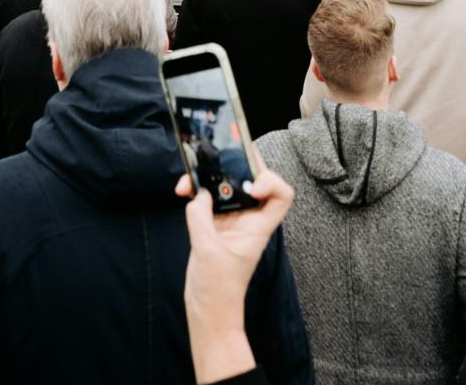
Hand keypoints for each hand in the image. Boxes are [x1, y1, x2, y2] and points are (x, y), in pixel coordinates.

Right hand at [176, 165, 293, 382]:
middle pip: (253, 180)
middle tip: (218, 154)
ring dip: (210, 175)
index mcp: (259, 227)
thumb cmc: (218, 290)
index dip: (271, 182)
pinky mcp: (213, 223)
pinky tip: (183, 190)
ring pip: (227, 184)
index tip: (250, 186)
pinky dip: (196, 189)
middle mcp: (248, 219)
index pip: (281, 195)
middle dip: (236, 163)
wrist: (208, 311)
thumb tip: (198, 194)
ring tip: (191, 177)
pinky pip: (208, 196)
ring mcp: (231, 220)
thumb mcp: (208, 252)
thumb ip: (202, 218)